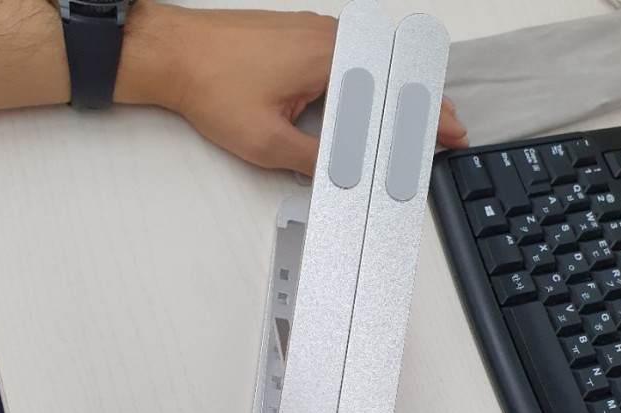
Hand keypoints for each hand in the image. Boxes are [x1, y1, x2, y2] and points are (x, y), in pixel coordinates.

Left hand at [118, 3, 467, 174]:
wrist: (172, 52)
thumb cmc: (210, 85)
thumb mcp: (267, 142)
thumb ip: (316, 159)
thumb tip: (345, 173)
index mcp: (328, 58)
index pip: (394, 90)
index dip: (426, 116)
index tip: (448, 132)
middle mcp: (326, 36)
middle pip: (393, 69)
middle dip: (422, 100)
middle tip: (443, 127)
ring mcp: (312, 30)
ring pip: (374, 60)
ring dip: (397, 89)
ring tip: (414, 117)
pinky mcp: (298, 34)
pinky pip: (350, 54)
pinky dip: (371, 77)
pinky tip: (373, 96)